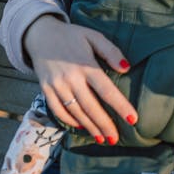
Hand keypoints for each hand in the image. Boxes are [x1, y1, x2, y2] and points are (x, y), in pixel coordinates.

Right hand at [24, 15, 136, 143]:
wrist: (40, 35)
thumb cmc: (72, 36)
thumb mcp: (94, 36)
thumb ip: (111, 51)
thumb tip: (126, 68)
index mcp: (85, 64)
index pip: (106, 90)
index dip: (120, 106)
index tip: (133, 119)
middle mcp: (70, 78)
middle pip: (90, 106)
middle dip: (104, 125)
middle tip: (116, 138)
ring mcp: (56, 85)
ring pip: (75, 112)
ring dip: (90, 127)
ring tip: (103, 139)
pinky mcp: (45, 90)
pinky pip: (58, 111)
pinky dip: (70, 121)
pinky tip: (82, 127)